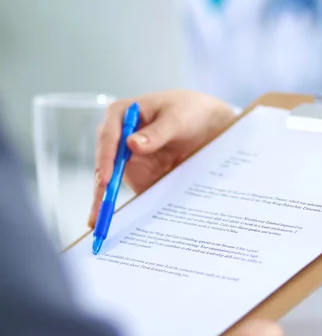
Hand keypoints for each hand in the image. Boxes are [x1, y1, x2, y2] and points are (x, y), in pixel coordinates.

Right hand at [89, 90, 235, 227]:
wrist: (210, 123)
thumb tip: (132, 144)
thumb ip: (157, 133)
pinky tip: (121, 225)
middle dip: (100, 190)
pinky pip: (132, 191)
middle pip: (105, 165)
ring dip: (107, 203)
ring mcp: (127, 159)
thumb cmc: (190, 110)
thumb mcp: (177, 118)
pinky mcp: (139, 175)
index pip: (108, 137)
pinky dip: (127, 208)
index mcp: (121, 115)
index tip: (106, 179)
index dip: (105, 159)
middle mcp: (118, 138)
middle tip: (98, 214)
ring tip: (101, 225)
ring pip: (112, 183)